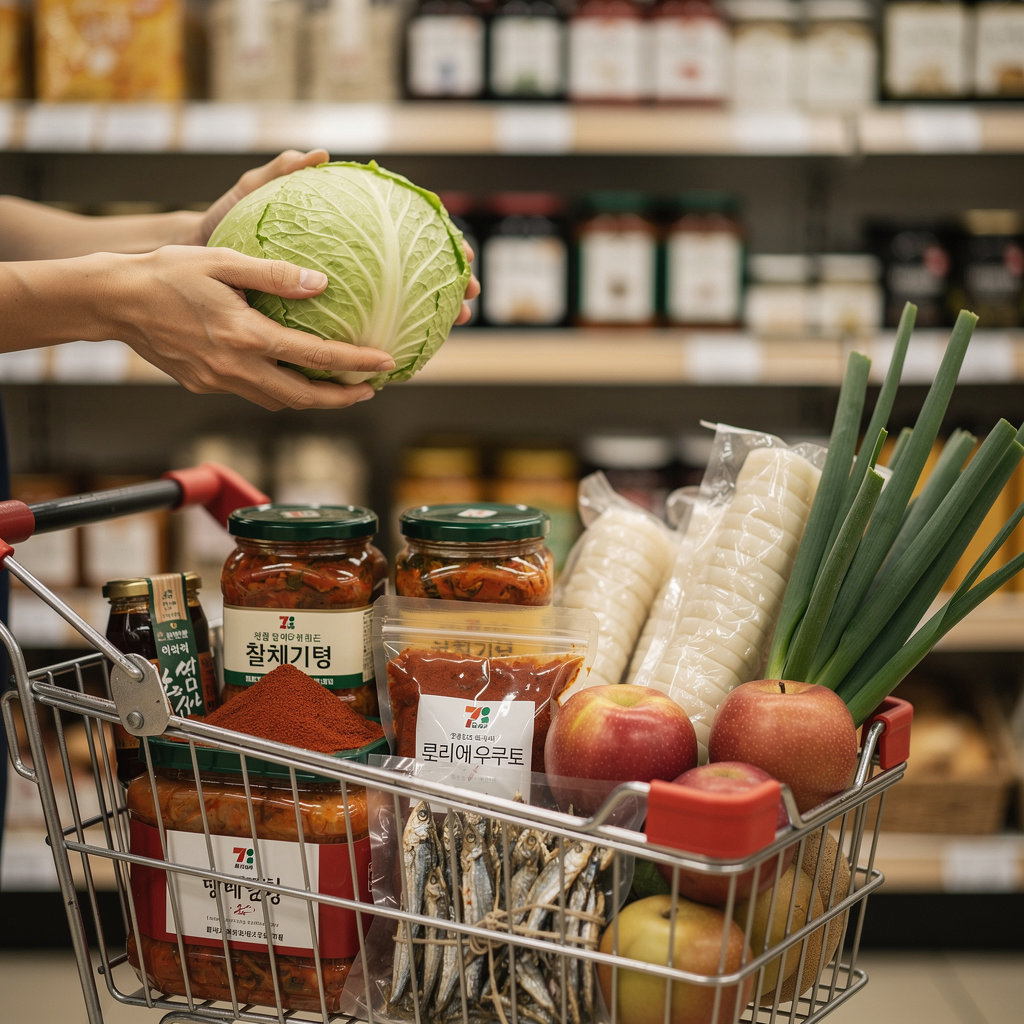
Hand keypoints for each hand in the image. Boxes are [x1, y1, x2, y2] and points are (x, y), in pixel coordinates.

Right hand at [113, 245, 396, 410]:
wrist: (114, 301)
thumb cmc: (167, 273)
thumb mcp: (222, 261)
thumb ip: (274, 273)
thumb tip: (321, 283)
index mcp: (245, 337)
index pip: (314, 357)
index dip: (355, 364)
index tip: (386, 364)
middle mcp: (235, 367)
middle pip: (302, 397)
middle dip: (341, 398)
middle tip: (371, 388)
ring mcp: (219, 381)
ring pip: (277, 400)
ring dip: (311, 398)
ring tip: (338, 386)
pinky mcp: (204, 384)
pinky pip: (252, 392)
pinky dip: (279, 389)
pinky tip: (291, 374)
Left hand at [194, 149, 480, 323]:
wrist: (197, 266)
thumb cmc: (223, 228)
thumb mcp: (247, 199)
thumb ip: (278, 174)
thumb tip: (318, 154)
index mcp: (346, 235)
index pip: (405, 236)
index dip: (441, 244)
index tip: (465, 253)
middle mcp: (354, 264)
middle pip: (414, 275)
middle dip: (449, 287)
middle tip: (471, 298)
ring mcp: (344, 292)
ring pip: (396, 308)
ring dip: (427, 318)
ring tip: (450, 327)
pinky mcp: (325, 319)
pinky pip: (362, 332)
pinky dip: (385, 342)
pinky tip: (397, 359)